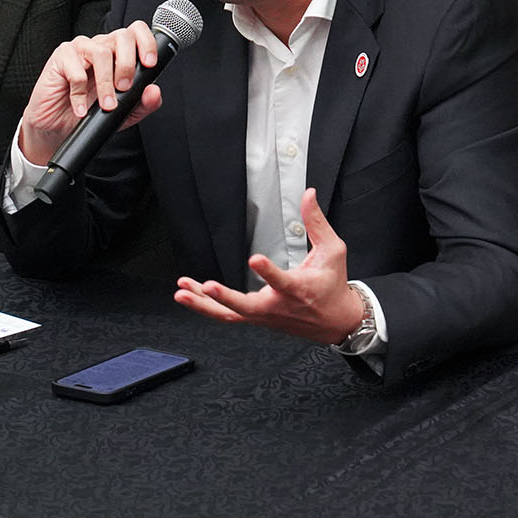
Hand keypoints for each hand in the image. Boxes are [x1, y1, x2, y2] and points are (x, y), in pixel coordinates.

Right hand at [18, 22, 163, 163]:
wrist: (60, 127)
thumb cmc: (91, 112)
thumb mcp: (124, 113)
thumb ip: (143, 103)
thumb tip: (154, 91)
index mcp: (119, 51)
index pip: (136, 32)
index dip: (147, 42)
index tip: (149, 64)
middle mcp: (101, 45)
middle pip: (122, 36)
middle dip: (128, 64)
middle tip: (124, 87)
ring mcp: (80, 49)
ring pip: (100, 52)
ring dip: (106, 82)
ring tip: (107, 104)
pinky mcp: (60, 58)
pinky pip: (75, 69)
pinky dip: (80, 93)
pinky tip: (81, 108)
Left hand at [172, 189, 365, 344]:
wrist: (336, 322)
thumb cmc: (333, 285)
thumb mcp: (333, 250)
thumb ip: (317, 222)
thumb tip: (308, 194)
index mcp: (298, 289)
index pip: (281, 281)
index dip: (268, 272)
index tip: (255, 259)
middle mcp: (278, 305)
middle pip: (246, 307)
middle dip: (225, 298)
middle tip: (207, 286)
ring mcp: (264, 316)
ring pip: (230, 315)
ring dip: (203, 305)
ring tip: (182, 290)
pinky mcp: (256, 319)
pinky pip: (227, 316)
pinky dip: (206, 306)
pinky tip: (189, 294)